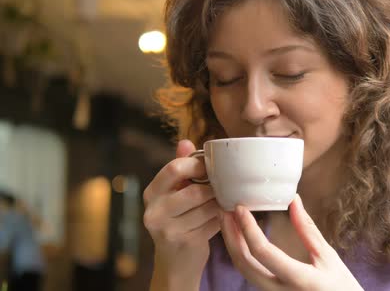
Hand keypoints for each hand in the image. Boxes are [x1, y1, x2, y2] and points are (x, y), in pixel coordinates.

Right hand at [143, 139, 221, 289]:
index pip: (174, 169)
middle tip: (224, 184)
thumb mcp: (174, 193)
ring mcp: (169, 230)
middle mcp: (155, 212)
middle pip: (194, 190)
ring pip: (207, 207)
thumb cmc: (177, 219)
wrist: (175, 261)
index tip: (211, 165)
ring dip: (220, 202)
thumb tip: (186, 142)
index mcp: (151, 193)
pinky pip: (213, 223)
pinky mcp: (186, 243)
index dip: (198, 164)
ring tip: (224, 199)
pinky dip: (221, 217)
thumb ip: (180, 168)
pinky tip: (222, 215)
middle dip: (213, 187)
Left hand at [220, 194, 363, 290]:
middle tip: (224, 210)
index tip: (240, 207)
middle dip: (230, 235)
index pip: (263, 252)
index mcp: (298, 279)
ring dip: (233, 245)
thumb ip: (308, 230)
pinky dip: (242, 254)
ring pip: (244, 272)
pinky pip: (250, 274)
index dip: (248, 228)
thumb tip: (293, 200)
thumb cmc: (341, 287)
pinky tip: (241, 238)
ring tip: (229, 220)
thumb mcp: (328, 256)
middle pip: (244, 264)